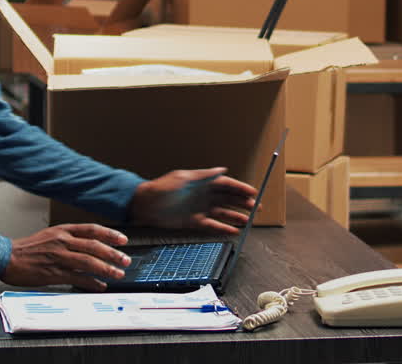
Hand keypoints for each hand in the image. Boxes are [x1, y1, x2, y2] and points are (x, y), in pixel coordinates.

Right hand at [1, 223, 130, 291]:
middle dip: (113, 253)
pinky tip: (100, 285)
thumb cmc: (29, 248)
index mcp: (62, 230)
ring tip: (118, 274)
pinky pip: (77, 277)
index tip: (123, 240)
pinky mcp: (53, 272)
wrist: (7, 257)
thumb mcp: (51, 235)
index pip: (92, 229)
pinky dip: (91, 282)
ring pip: (88, 262)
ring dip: (106, 268)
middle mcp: (62, 241)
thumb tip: (91, 246)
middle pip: (94, 246)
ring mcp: (58, 257)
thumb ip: (70, 239)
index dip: (110, 234)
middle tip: (125, 260)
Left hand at [129, 168, 257, 235]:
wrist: (145, 205)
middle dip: (243, 203)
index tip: (254, 193)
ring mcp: (200, 209)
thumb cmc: (162, 188)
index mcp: (203, 182)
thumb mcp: (183, 178)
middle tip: (256, 208)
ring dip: (236, 217)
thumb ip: (204, 175)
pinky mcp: (194, 221)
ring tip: (249, 221)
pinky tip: (233, 231)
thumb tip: (222, 169)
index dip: (241, 189)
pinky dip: (223, 229)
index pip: (227, 185)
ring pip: (223, 213)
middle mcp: (204, 195)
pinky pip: (212, 225)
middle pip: (229, 199)